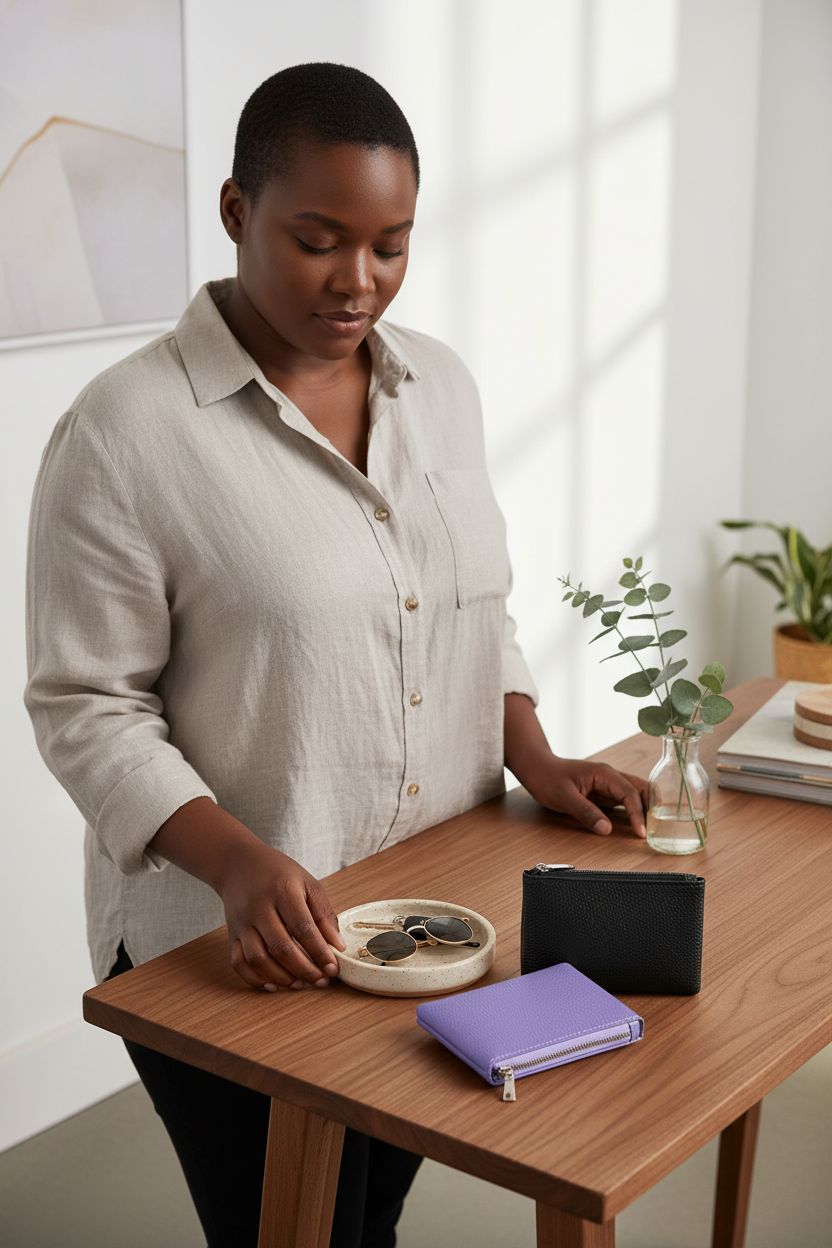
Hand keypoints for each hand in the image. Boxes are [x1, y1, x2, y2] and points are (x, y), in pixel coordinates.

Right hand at [216, 841, 346, 991]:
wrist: (239, 864)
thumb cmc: (279, 874)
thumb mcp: (307, 883)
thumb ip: (323, 914)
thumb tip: (338, 946)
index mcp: (282, 891)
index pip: (303, 927)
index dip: (319, 951)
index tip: (333, 968)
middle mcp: (259, 908)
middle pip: (281, 947)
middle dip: (304, 970)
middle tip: (320, 981)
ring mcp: (242, 923)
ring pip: (258, 959)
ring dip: (281, 977)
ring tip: (300, 984)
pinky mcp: (232, 934)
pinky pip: (238, 962)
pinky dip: (254, 978)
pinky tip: (273, 984)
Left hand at [522, 754, 647, 838]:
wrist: (536, 768)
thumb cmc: (547, 778)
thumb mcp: (564, 798)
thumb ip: (586, 813)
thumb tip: (607, 830)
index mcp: (604, 773)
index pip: (630, 793)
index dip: (638, 813)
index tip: (641, 832)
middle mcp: (610, 777)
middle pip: (641, 789)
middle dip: (652, 807)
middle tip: (657, 828)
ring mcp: (608, 784)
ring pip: (635, 794)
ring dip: (645, 809)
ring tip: (652, 828)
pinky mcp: (604, 793)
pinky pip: (624, 801)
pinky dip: (634, 811)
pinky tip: (638, 823)